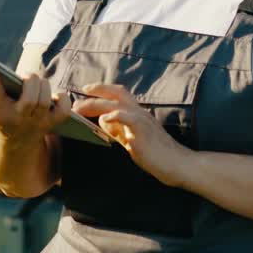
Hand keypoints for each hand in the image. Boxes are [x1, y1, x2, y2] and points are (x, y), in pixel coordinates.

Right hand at [0, 63, 70, 143]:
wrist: (16, 146)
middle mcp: (18, 119)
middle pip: (30, 97)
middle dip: (30, 81)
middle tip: (25, 77)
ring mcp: (36, 123)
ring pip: (45, 101)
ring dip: (43, 86)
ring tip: (36, 83)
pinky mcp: (52, 124)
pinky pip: (64, 110)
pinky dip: (63, 99)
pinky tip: (56, 95)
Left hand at [72, 83, 194, 187]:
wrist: (176, 163)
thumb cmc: (155, 153)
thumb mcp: (132, 139)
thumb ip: (118, 129)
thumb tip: (103, 120)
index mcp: (137, 113)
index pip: (118, 94)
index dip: (101, 89)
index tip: (85, 90)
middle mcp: (139, 112)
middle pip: (116, 93)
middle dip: (95, 92)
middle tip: (76, 99)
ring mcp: (142, 119)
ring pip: (118, 103)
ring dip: (96, 104)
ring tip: (80, 108)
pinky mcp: (143, 130)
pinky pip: (128, 118)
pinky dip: (115, 116)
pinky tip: (104, 119)